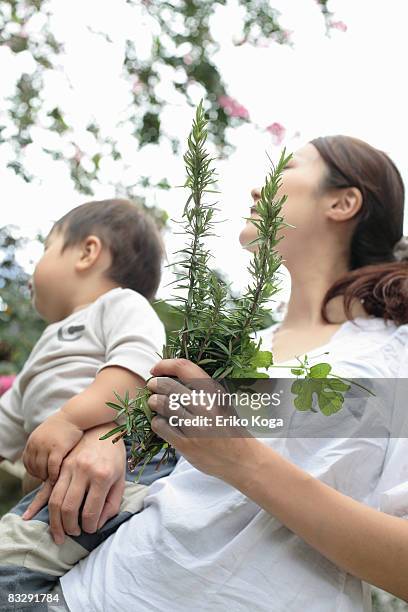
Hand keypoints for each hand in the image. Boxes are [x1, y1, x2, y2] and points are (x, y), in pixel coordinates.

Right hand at [22, 422, 125, 544]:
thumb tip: (96, 526)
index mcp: (102, 476)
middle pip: (69, 508)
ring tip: (60, 534)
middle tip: (74, 534)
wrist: (103, 429)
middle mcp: (83, 471)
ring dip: (55, 522)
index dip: (89, 527)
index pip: (90, 511)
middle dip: (70, 528)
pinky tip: (29, 517)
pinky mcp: (60, 465)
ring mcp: (69, 467)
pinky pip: (46, 488)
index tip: (90, 530)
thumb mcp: (121, 480)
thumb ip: (112, 504)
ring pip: (55, 500)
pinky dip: (37, 505)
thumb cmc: (115, 457)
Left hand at [23, 412, 82, 482]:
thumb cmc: (63, 426)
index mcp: (32, 440)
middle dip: (40, 475)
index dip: (33, 471)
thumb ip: (40, 444)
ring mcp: (46, 446)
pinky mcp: (57, 448)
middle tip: (48, 479)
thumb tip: (38, 459)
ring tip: (53, 480)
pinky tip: (58, 477)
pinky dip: (54, 474)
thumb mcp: (45, 433)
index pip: (27, 461)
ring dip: (46, 476)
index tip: (41, 475)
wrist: (74, 416)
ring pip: (41, 469)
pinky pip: (52, 467)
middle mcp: (36, 444)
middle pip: (33, 467)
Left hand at [147, 358, 259, 483]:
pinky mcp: (186, 444)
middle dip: (155, 384)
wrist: (241, 458)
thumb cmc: (229, 426)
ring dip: (153, 402)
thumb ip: (201, 387)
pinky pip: (160, 426)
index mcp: (214, 391)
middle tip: (152, 386)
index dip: (165, 365)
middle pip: (167, 385)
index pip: (184, 367)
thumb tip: (171, 373)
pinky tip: (161, 421)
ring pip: (161, 404)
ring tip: (154, 402)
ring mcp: (194, 426)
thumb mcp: (222, 400)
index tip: (156, 369)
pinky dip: (156, 421)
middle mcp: (205, 406)